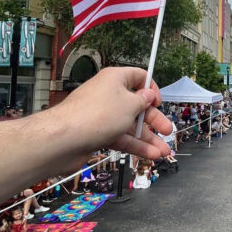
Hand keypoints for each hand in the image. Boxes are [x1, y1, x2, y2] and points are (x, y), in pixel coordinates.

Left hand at [49, 67, 171, 172]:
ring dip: (147, 138)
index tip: (158, 103)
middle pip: (137, 105)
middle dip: (154, 120)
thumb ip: (143, 101)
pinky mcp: (98, 133)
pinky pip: (121, 137)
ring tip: (163, 151)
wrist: (64, 139)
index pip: (138, 77)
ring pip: (130, 125)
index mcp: (116, 79)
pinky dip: (135, 146)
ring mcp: (103, 115)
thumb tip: (148, 95)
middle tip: (167, 131)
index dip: (151, 88)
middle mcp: (109, 95)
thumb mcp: (130, 105)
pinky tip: (150, 155)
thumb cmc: (98, 115)